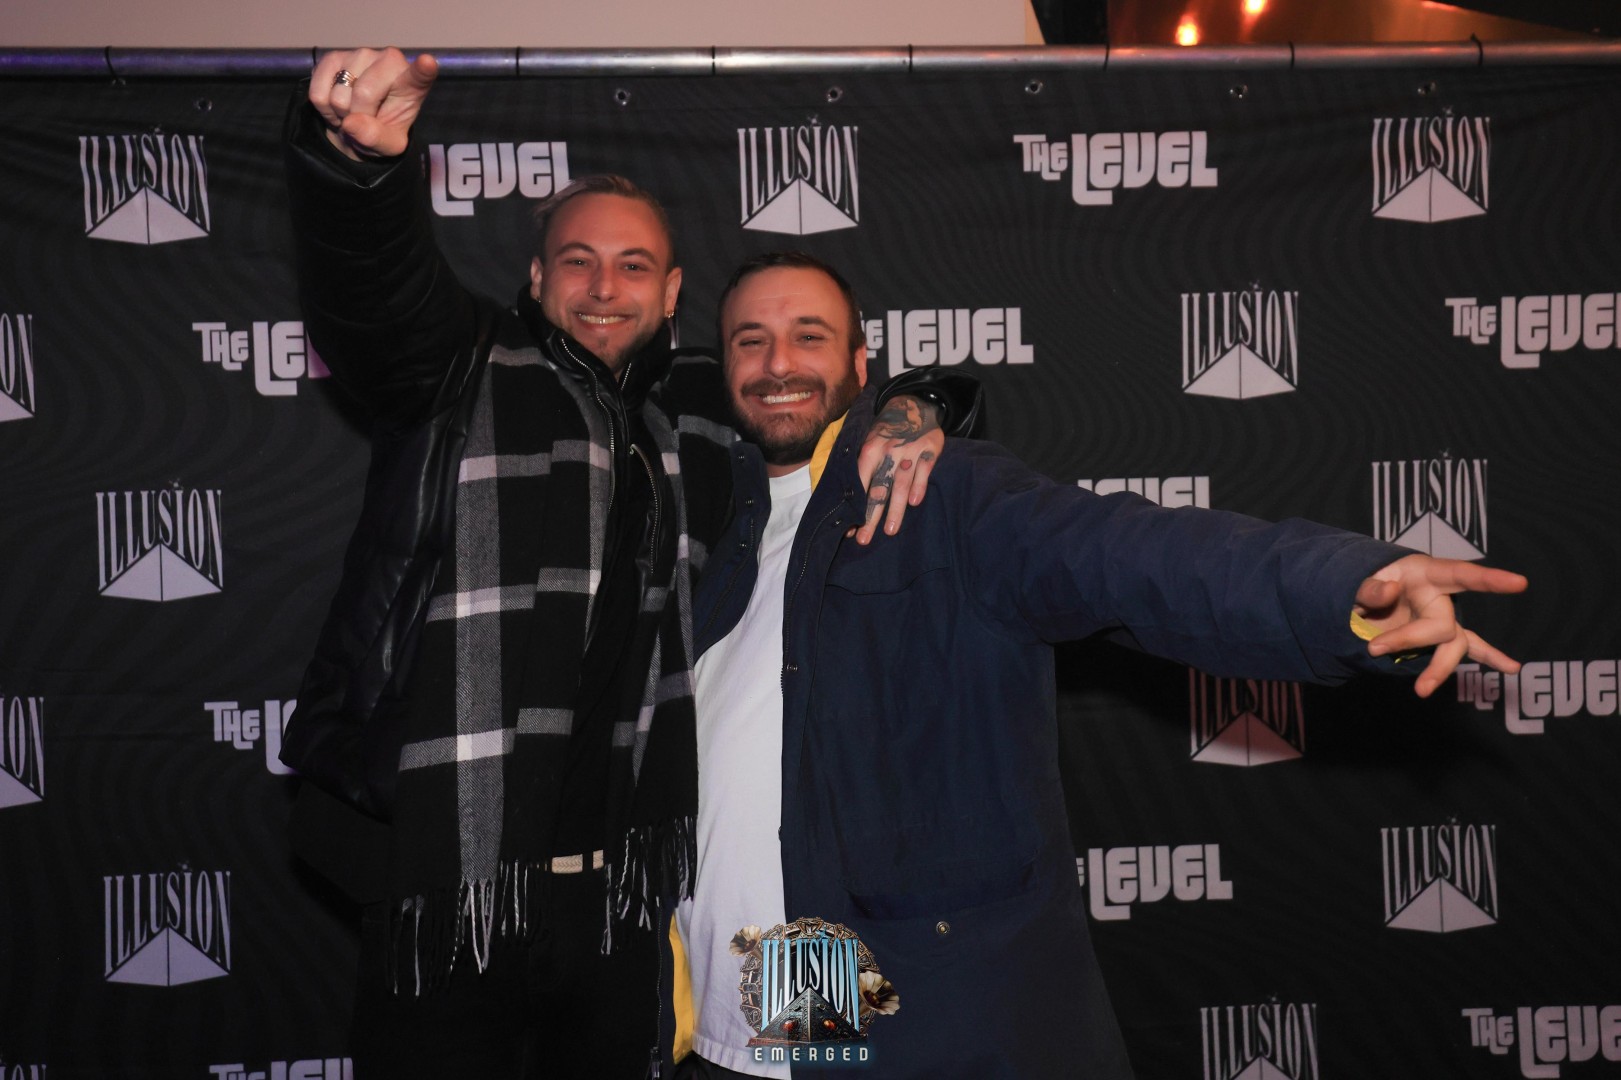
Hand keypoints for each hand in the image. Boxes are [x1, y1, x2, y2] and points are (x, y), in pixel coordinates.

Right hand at [310, 47, 438, 160]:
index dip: (422, 70)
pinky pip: (318, 92)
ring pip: (339, 94)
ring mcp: (361, 54)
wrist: (356, 124)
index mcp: (412, 85)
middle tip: (364, 118)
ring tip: (352, 110)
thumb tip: (351, 123)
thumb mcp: (388, 146)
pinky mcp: (334, 56)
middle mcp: (389, 61)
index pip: (419, 76)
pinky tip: (337, 104)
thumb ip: (376, 138)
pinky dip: (324, 107)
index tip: (428, 63)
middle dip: (357, 115)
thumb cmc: (381, 130)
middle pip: (364, 94)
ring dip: (340, 112)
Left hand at [853, 396, 942, 544]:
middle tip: (863, 539)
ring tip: (890, 531)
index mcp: (870, 450)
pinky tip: (914, 503)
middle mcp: (888, 452)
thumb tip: (851, 499)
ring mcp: (910, 451)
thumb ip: (864, 467)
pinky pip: (923, 471)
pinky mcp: (929, 449)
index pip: (859, 483)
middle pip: (878, 489)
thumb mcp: (870, 441)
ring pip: (901, 484)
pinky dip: (919, 486)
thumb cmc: (887, 430)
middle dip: (870, 516)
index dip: (854, 507)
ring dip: (895, 509)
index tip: (848, 529)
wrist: (914, 403)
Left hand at [1354, 553, 1527, 697]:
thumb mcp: (1358, 580)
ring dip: (1440, 668)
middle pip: (1443, 625)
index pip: (1459, 574)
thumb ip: (1369, 587)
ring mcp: (1443, 617)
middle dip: (1411, 639)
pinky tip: (1512, 669)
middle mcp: (1441, 595)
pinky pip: (1466, 649)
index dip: (1488, 579)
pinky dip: (1489, 658)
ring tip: (1422, 690)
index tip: (1518, 584)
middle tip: (1373, 648)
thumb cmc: (1365, 582)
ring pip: (1454, 645)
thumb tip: (1391, 590)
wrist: (1361, 597)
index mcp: (1425, 573)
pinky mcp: (1441, 636)